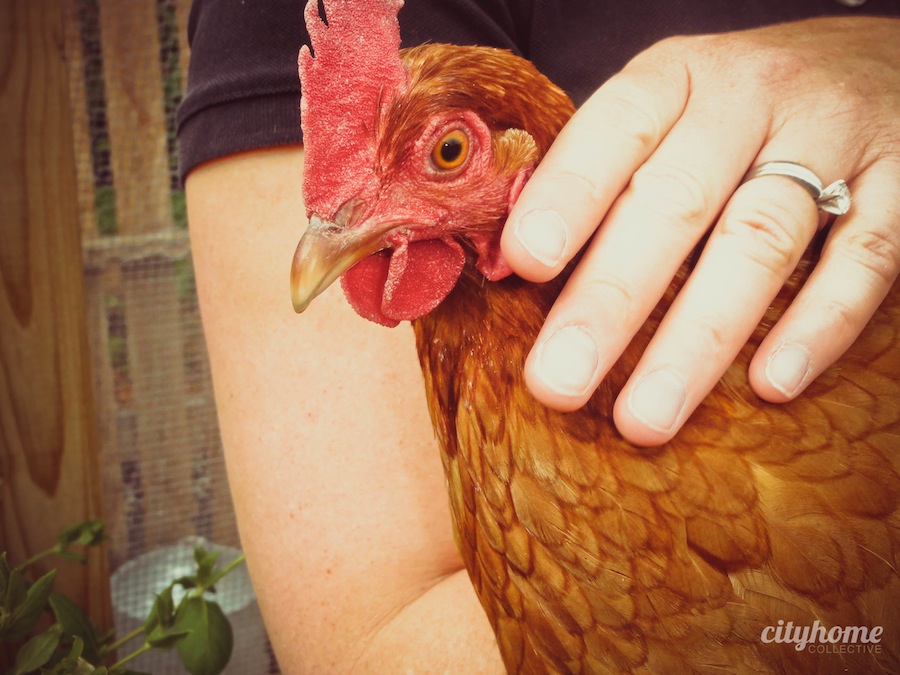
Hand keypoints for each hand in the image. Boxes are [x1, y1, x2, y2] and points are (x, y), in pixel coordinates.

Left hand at [500, 16, 899, 445]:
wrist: (878, 57)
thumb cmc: (740, 108)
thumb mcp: (673, 107)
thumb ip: (612, 174)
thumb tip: (517, 269)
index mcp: (676, 78)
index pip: (615, 129)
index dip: (568, 195)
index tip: (526, 263)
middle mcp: (750, 99)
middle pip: (673, 202)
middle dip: (611, 299)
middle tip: (558, 381)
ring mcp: (833, 137)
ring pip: (759, 242)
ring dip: (697, 339)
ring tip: (644, 418)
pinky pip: (866, 257)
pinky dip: (819, 323)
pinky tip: (774, 384)